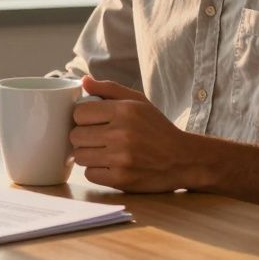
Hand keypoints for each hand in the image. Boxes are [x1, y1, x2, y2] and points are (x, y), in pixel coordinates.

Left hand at [70, 76, 199, 192]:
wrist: (183, 159)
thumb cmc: (157, 128)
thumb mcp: (138, 101)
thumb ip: (109, 89)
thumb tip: (83, 81)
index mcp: (123, 111)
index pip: (78, 113)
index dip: (83, 118)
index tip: (92, 122)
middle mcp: (121, 134)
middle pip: (75, 136)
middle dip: (83, 136)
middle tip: (97, 138)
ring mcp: (121, 158)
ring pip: (79, 156)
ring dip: (88, 154)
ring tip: (103, 151)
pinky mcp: (121, 179)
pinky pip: (89, 174)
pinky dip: (96, 171)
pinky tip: (110, 165)